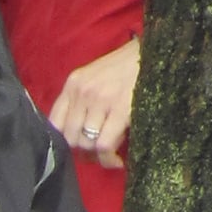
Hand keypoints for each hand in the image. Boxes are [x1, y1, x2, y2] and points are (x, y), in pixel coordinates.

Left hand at [48, 37, 140, 163]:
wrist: (157, 51)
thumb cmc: (128, 66)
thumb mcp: (96, 77)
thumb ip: (83, 100)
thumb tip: (80, 135)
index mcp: (73, 84)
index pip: (54, 123)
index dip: (63, 142)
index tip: (77, 149)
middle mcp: (81, 92)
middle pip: (69, 138)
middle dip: (82, 152)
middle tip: (96, 156)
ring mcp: (99, 100)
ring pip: (86, 144)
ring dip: (98, 157)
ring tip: (110, 156)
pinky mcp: (120, 110)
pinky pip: (104, 145)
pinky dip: (108, 159)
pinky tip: (117, 160)